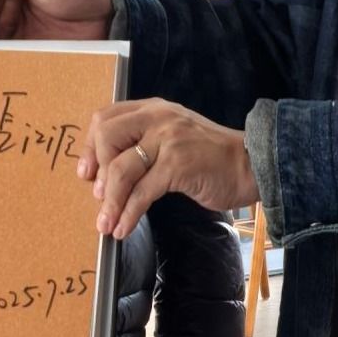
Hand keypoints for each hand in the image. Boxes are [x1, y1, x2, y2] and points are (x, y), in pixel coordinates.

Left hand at [77, 100, 257, 239]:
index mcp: (153, 109)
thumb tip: (107, 175)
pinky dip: (128, 213)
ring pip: (121, 169)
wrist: (251, 164)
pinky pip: (142, 192)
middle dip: (97, 170)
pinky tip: (123, 227)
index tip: (86, 172)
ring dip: (109, 202)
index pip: (106, 117)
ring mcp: (167, 139)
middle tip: (97, 196)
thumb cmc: (211, 156)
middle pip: (107, 137)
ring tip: (106, 224)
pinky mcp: (177, 164)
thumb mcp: (174, 138)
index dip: (90, 146)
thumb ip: (145, 144)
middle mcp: (157, 118)